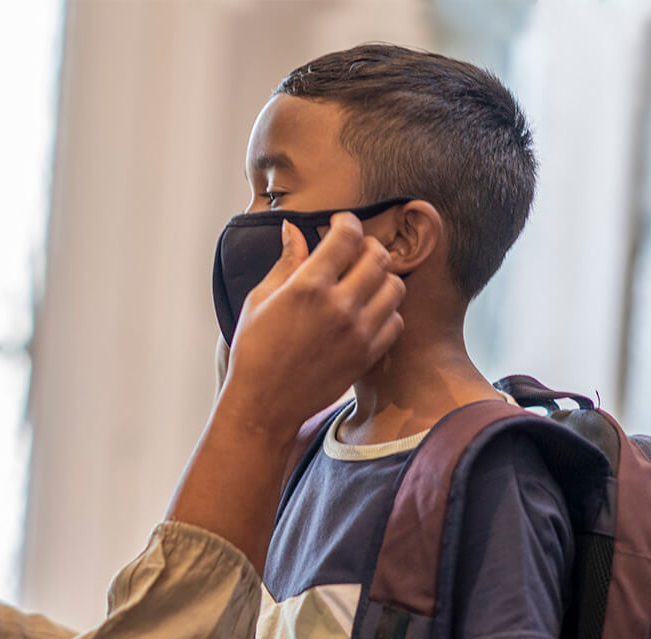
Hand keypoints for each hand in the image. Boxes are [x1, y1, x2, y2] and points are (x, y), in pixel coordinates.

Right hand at [221, 212, 405, 435]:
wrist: (265, 404)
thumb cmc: (254, 350)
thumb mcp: (261, 299)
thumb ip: (286, 262)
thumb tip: (293, 230)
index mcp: (309, 286)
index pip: (347, 236)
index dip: (346, 222)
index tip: (339, 224)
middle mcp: (340, 306)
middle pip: (378, 256)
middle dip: (366, 245)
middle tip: (353, 251)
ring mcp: (359, 332)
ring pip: (394, 287)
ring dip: (381, 277)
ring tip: (363, 281)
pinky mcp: (368, 355)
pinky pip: (396, 321)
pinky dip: (386, 311)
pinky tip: (366, 312)